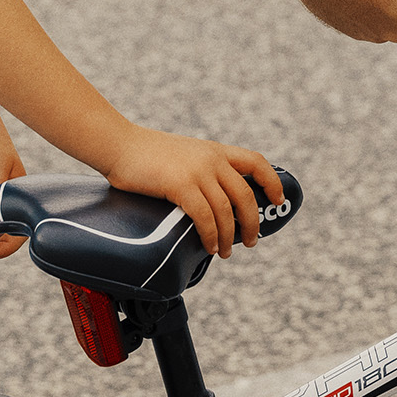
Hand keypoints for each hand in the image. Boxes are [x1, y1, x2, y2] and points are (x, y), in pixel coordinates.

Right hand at [100, 129, 286, 257]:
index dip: (271, 181)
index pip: (256, 161)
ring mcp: (197, 172)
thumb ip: (201, 171)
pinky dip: (210, 235)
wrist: (119, 145)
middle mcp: (211, 159)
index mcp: (215, 151)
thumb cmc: (145, 155)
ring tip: (224, 252)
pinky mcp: (180, 185)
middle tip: (250, 241)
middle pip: (245, 194)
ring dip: (228, 236)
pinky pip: (205, 217)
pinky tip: (208, 246)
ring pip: (226, 210)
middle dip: (251, 222)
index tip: (278, 199)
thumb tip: (209, 201)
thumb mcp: (183, 156)